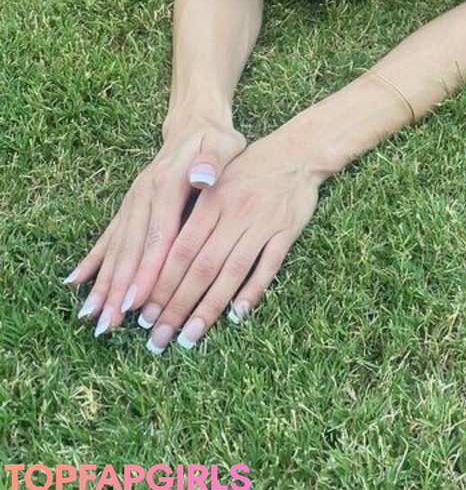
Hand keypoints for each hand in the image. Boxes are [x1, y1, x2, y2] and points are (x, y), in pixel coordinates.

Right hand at [65, 119, 246, 337]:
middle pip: (131, 248)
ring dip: (104, 283)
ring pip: (116, 248)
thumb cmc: (215, 141)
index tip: (137, 302)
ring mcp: (132, 202)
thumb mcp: (224, 144)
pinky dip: (93, 261)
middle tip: (109, 324)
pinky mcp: (128, 207)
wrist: (194, 123)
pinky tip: (75, 283)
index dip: (147, 270)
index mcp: (167, 184)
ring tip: (92, 317)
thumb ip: (214, 160)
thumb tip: (202, 177)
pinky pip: (108, 237)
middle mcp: (143, 195)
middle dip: (119, 288)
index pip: (158, 235)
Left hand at [136, 131, 320, 352]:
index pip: (180, 250)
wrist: (298, 150)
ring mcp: (263, 223)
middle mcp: (235, 213)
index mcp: (212, 201)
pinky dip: (254, 289)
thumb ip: (189, 211)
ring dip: (208, 308)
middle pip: (202, 267)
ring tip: (188, 337)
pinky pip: (269, 264)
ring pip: (232, 271)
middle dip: (176, 306)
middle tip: (157, 340)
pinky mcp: (288, 229)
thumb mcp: (213, 177)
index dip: (160, 284)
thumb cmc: (248, 168)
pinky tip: (238, 314)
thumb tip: (156, 254)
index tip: (143, 315)